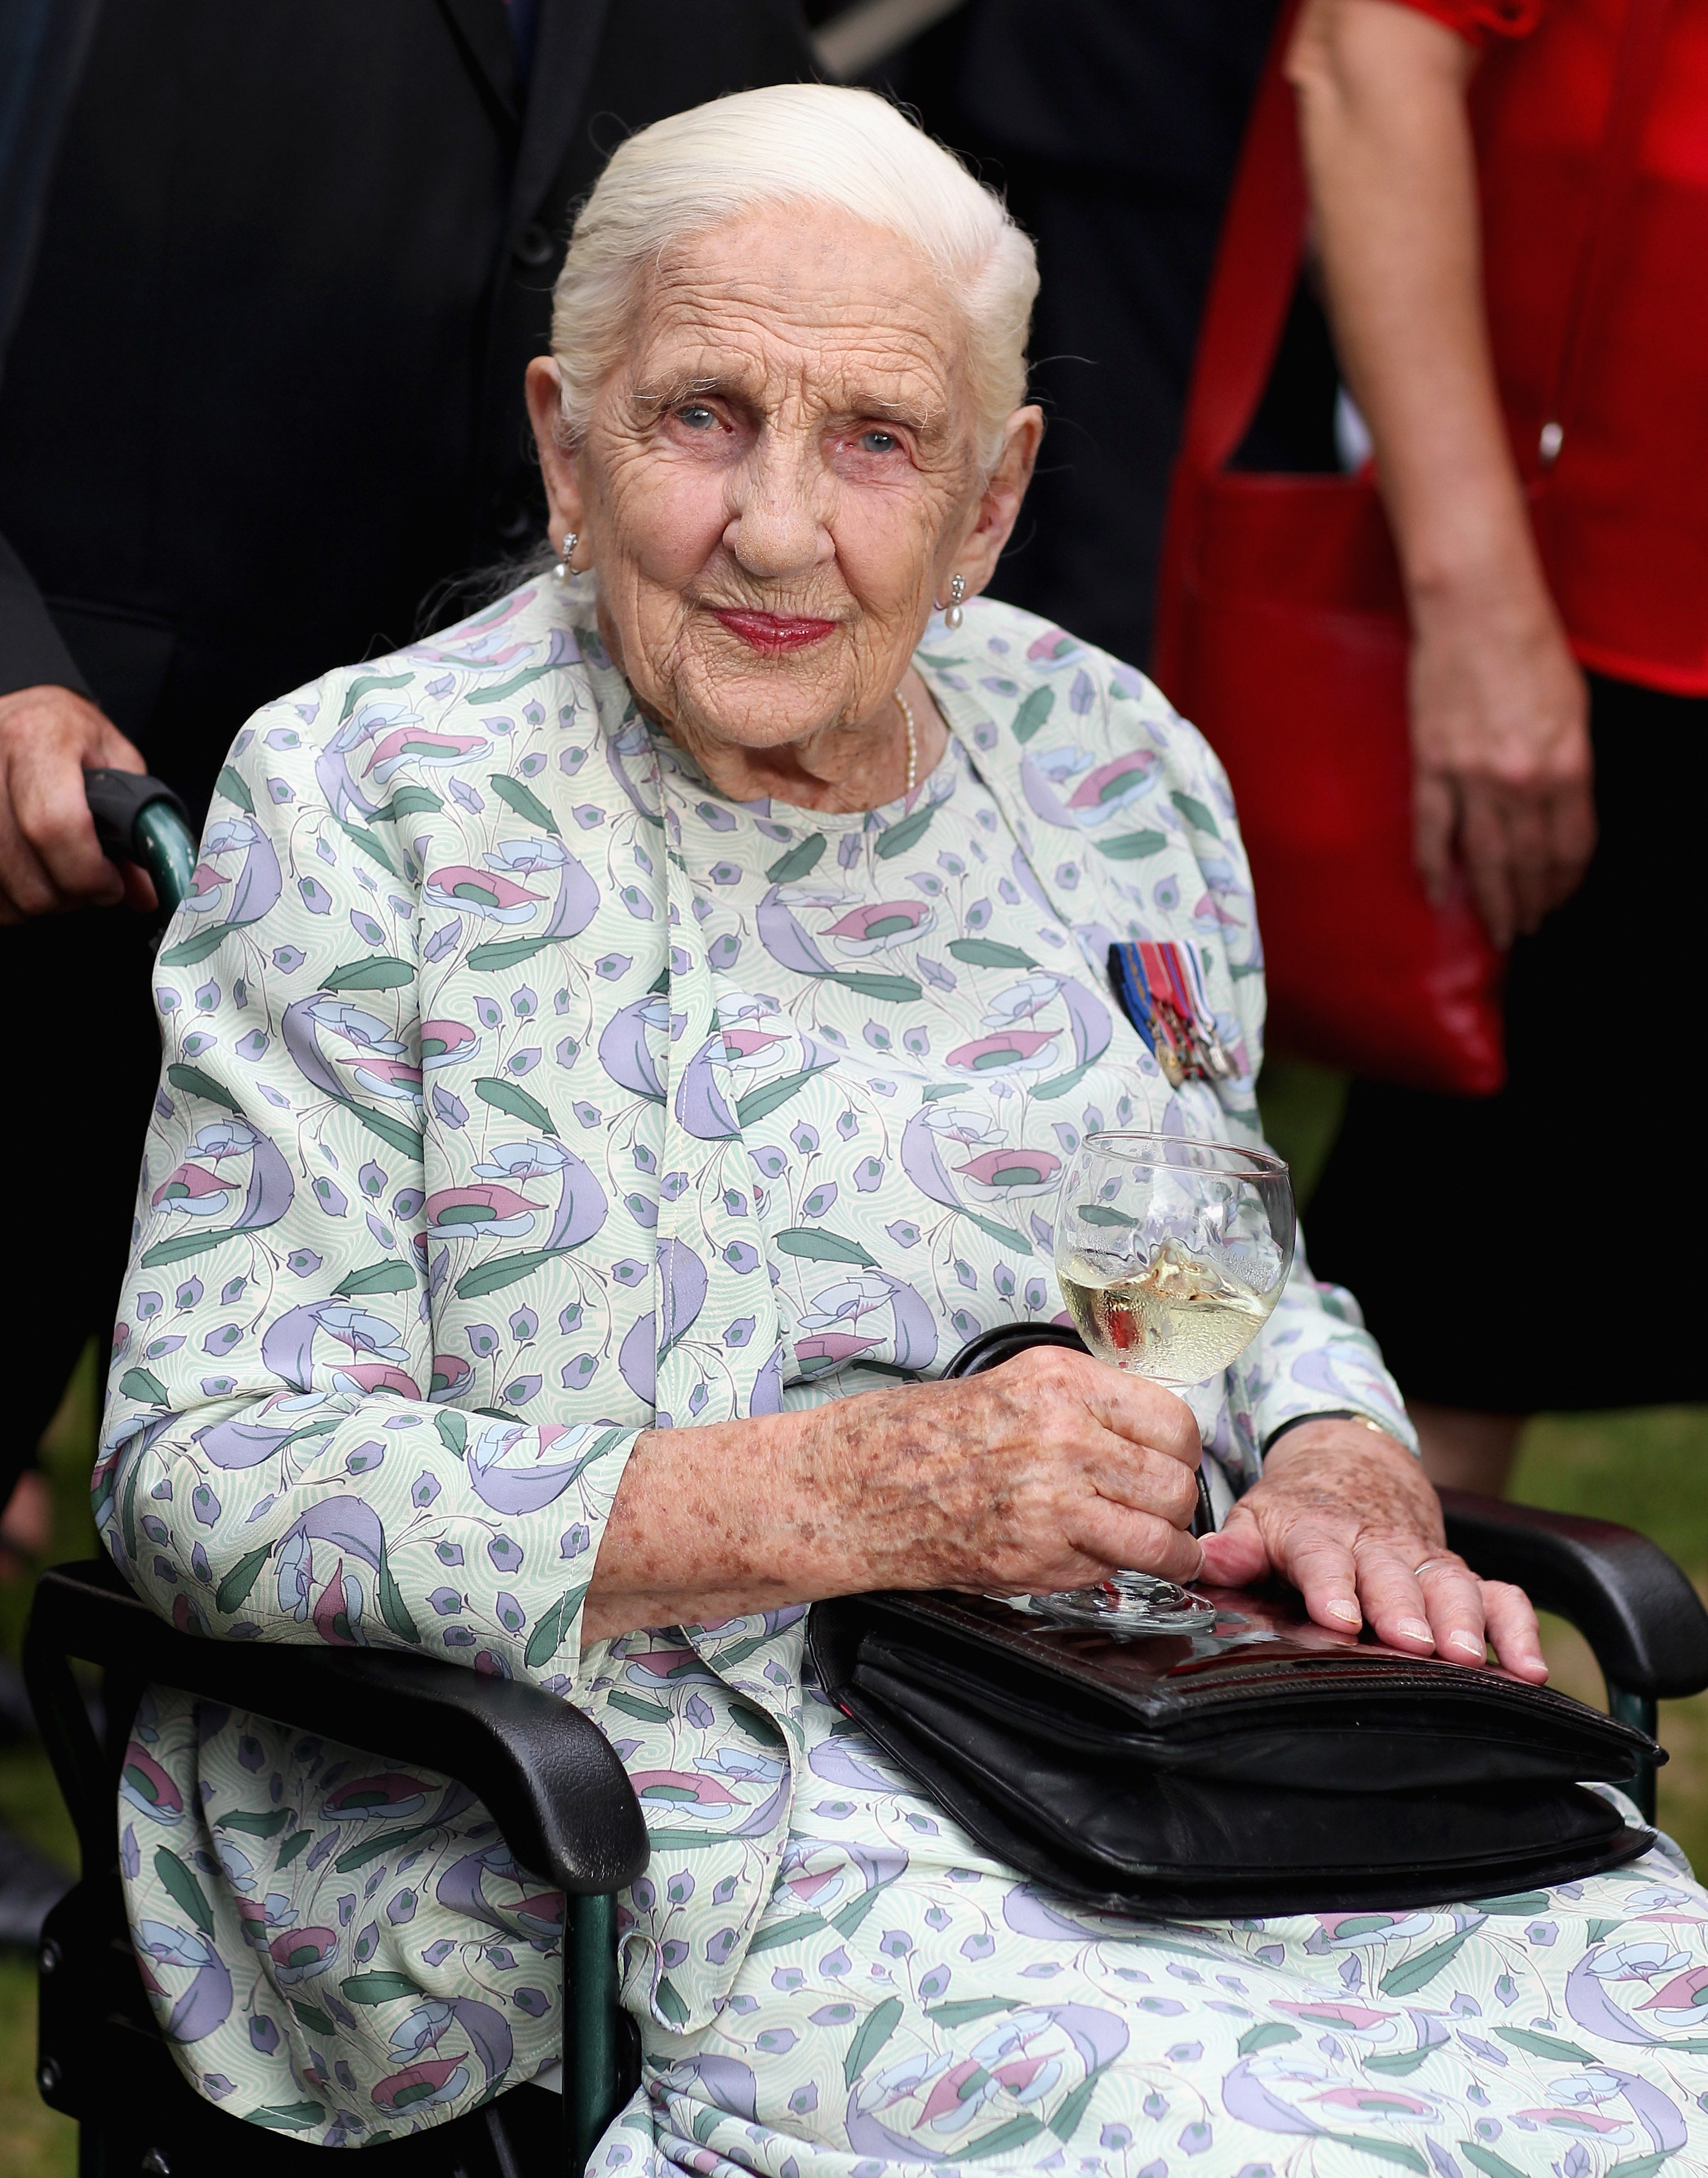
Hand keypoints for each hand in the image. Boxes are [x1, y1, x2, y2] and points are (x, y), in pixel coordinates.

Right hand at [0, 683, 155, 920]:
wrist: (25, 712)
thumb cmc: (72, 737)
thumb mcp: (118, 763)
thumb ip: (137, 826)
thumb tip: (145, 894)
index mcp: (38, 738)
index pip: (53, 823)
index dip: (85, 871)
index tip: (109, 884)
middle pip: (19, 863)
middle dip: (63, 894)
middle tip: (86, 886)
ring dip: (31, 900)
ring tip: (56, 880)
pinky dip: (5, 899)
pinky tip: (25, 881)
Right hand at [582, 1347, 1203, 1640]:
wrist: (851, 1487)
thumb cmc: (920, 1436)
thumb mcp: (1009, 1384)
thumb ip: (1082, 1405)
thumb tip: (1146, 1437)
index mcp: (1059, 1380)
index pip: (1173, 1419)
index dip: (1180, 1450)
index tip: (1171, 1463)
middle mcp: (1063, 1433)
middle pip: (1176, 1480)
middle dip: (1177, 1504)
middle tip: (1162, 1512)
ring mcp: (1051, 1498)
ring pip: (1160, 1536)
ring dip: (1166, 1550)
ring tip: (1160, 1553)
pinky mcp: (1034, 1555)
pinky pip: (1110, 1570)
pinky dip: (1111, 1572)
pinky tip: (1090, 1560)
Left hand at [1198, 1420, 1546, 1680]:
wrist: (1353, 1470)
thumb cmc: (1297, 1513)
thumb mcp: (1257, 1519)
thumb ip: (1235, 1547)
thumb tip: (1209, 1561)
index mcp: (1319, 1534)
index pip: (1323, 1557)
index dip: (1331, 1586)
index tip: (1340, 1616)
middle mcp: (1378, 1547)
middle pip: (1394, 1576)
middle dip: (1405, 1609)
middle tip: (1416, 1644)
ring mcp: (1424, 1561)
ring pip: (1451, 1585)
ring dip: (1464, 1620)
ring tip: (1470, 1658)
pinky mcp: (1460, 1575)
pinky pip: (1501, 1596)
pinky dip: (1521, 1627)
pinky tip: (1531, 1667)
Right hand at [1409, 578, 1593, 947]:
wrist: (1476, 608)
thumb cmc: (1531, 646)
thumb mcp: (1574, 708)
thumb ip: (1569, 764)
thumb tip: (1558, 810)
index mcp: (1567, 764)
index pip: (1571, 844)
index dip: (1566, 880)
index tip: (1560, 900)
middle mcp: (1522, 781)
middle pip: (1529, 861)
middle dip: (1531, 902)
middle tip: (1527, 928)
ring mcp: (1472, 777)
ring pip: (1483, 857)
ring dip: (1492, 901)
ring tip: (1497, 930)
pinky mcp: (1431, 765)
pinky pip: (1431, 829)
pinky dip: (1433, 866)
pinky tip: (1438, 894)